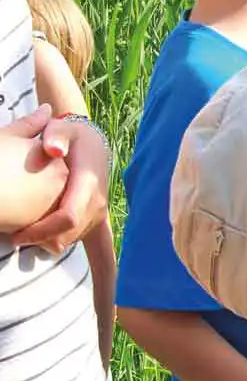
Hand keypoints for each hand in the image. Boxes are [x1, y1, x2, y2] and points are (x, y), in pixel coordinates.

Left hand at [12, 116, 109, 252]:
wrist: (94, 142)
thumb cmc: (73, 135)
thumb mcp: (64, 129)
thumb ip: (56, 135)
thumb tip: (52, 150)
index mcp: (89, 185)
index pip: (67, 218)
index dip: (41, 231)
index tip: (16, 235)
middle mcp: (97, 203)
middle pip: (67, 236)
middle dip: (39, 241)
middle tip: (13, 238)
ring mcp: (99, 213)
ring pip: (71, 240)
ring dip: (49, 243)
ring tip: (24, 235)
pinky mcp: (97, 219)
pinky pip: (86, 243)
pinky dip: (71, 248)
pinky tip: (63, 251)